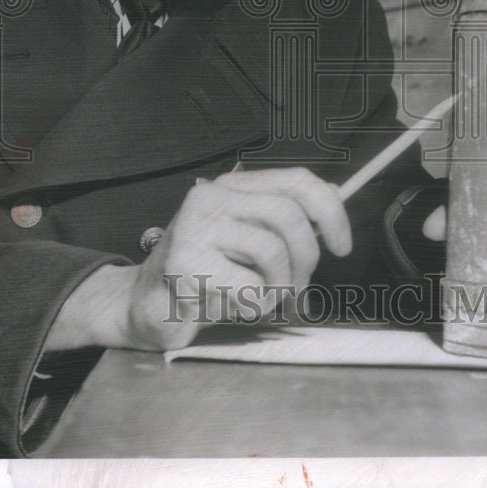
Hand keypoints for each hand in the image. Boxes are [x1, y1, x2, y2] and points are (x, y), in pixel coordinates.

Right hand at [126, 166, 350, 349]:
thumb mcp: (247, 241)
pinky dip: (255, 307)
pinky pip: (250, 287)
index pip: (296, 181)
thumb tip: (332, 201)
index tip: (342, 245)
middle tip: (297, 288)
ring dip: (280, 288)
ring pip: (273, 251)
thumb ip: (283, 222)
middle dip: (306, 260)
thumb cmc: (205, 275)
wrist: (144, 306)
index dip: (330, 211)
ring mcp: (195, 227)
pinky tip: (234, 306)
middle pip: (289, 216)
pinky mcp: (185, 263)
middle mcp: (211, 197)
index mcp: (231, 187)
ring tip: (260, 298)